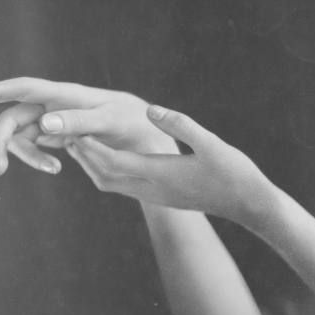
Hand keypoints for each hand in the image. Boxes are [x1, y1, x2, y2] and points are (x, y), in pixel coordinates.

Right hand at [0, 77, 176, 175]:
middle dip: (3, 141)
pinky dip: (23, 154)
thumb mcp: (113, 122)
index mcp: (68, 96)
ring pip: (27, 136)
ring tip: (54, 169)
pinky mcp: (66, 138)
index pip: (25, 88)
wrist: (154, 138)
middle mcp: (60, 106)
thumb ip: (80, 121)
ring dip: (28, 155)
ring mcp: (62, 123)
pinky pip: (38, 145)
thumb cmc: (138, 125)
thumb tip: (43, 123)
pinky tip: (1, 160)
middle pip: (17, 118)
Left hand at [67, 105, 276, 228]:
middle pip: (106, 176)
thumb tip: (150, 110)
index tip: (74, 128)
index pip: (115, 161)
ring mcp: (156, 197)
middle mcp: (153, 189)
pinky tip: (109, 156)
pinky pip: (124, 187)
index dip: (92, 146)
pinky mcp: (161, 198)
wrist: (247, 205)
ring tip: (81, 143)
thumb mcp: (212, 144)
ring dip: (94, 165)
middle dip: (85, 156)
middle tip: (67, 134)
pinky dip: (108, 171)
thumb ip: (180, 125)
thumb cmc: (234, 172)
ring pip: (112, 185)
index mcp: (162, 174)